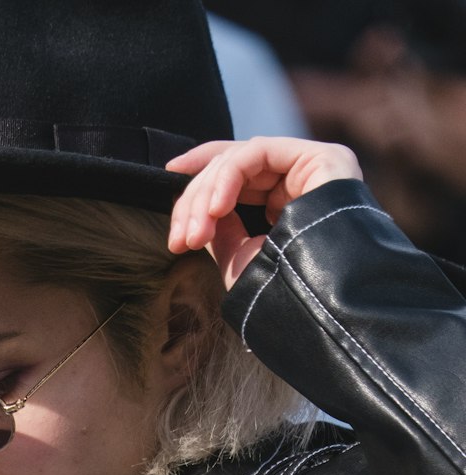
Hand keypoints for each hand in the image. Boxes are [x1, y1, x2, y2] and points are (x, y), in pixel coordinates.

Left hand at [165, 137, 363, 288]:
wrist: (318, 308)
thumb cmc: (280, 295)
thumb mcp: (239, 257)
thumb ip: (220, 228)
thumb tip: (196, 208)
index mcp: (287, 204)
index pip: (238, 178)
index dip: (200, 181)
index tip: (170, 191)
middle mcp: (301, 181)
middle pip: (234, 168)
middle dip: (196, 200)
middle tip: (179, 239)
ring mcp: (312, 167)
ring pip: (241, 158)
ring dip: (206, 194)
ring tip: (194, 233)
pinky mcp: (319, 157)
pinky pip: (258, 152)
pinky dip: (229, 176)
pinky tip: (216, 208)